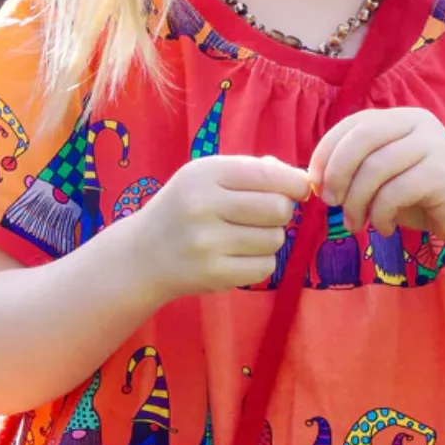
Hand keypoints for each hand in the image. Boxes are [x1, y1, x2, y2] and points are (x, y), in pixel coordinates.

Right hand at [133, 154, 310, 299]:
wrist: (143, 255)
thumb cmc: (184, 208)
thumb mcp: (206, 176)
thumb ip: (252, 170)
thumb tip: (301, 179)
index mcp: (204, 174)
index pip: (269, 175)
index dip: (295, 184)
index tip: (299, 190)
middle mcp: (203, 206)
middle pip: (278, 208)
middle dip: (280, 212)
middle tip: (263, 216)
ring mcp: (207, 243)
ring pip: (274, 239)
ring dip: (270, 238)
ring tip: (246, 237)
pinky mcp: (214, 274)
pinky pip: (265, 267)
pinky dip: (261, 262)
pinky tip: (240, 257)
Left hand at [308, 108, 444, 246]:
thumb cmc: (424, 198)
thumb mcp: (384, 179)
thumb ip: (356, 171)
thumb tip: (313, 179)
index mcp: (400, 118)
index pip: (352, 124)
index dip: (326, 152)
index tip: (316, 183)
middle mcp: (417, 123)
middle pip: (360, 140)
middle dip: (337, 174)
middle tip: (331, 203)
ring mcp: (432, 145)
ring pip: (375, 170)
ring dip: (357, 203)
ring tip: (357, 225)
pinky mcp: (442, 173)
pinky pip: (394, 193)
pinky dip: (381, 216)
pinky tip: (385, 228)